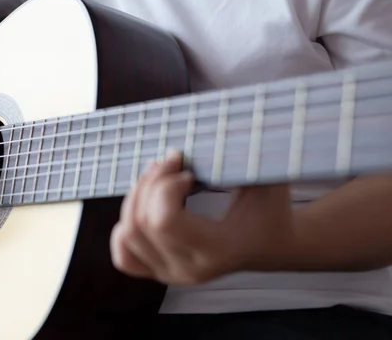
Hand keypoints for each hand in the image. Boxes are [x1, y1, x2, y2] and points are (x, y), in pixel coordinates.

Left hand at [110, 151, 295, 284]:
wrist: (273, 244)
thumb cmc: (271, 207)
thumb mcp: (269, 178)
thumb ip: (249, 156)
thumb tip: (230, 122)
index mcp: (218, 251)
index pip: (165, 221)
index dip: (167, 186)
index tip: (188, 171)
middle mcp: (190, 269)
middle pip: (140, 223)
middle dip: (151, 182)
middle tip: (173, 162)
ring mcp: (171, 274)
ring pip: (127, 234)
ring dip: (136, 196)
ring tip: (159, 176)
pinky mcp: (160, 271)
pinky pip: (123, 255)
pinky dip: (125, 226)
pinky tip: (145, 205)